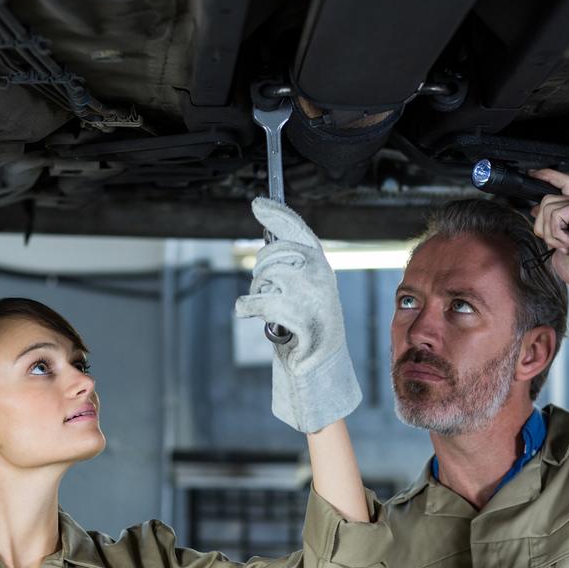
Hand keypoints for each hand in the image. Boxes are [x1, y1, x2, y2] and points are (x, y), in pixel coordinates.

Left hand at [235, 198, 361, 432]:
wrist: (321, 364)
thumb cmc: (306, 326)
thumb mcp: (300, 290)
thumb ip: (288, 264)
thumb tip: (266, 231)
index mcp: (320, 265)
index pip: (298, 230)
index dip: (277, 215)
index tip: (257, 203)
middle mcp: (319, 273)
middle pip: (272, 255)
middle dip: (260, 272)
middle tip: (264, 291)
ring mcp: (310, 292)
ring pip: (263, 278)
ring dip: (257, 293)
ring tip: (269, 310)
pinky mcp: (298, 313)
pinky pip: (258, 301)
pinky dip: (247, 307)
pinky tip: (248, 312)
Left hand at [530, 168, 568, 330]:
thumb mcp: (558, 243)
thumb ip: (550, 226)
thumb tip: (535, 209)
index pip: (565, 183)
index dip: (548, 176)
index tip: (533, 173)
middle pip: (547, 198)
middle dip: (541, 224)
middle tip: (556, 243)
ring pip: (548, 206)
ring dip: (549, 232)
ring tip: (566, 245)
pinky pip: (556, 214)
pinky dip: (556, 234)